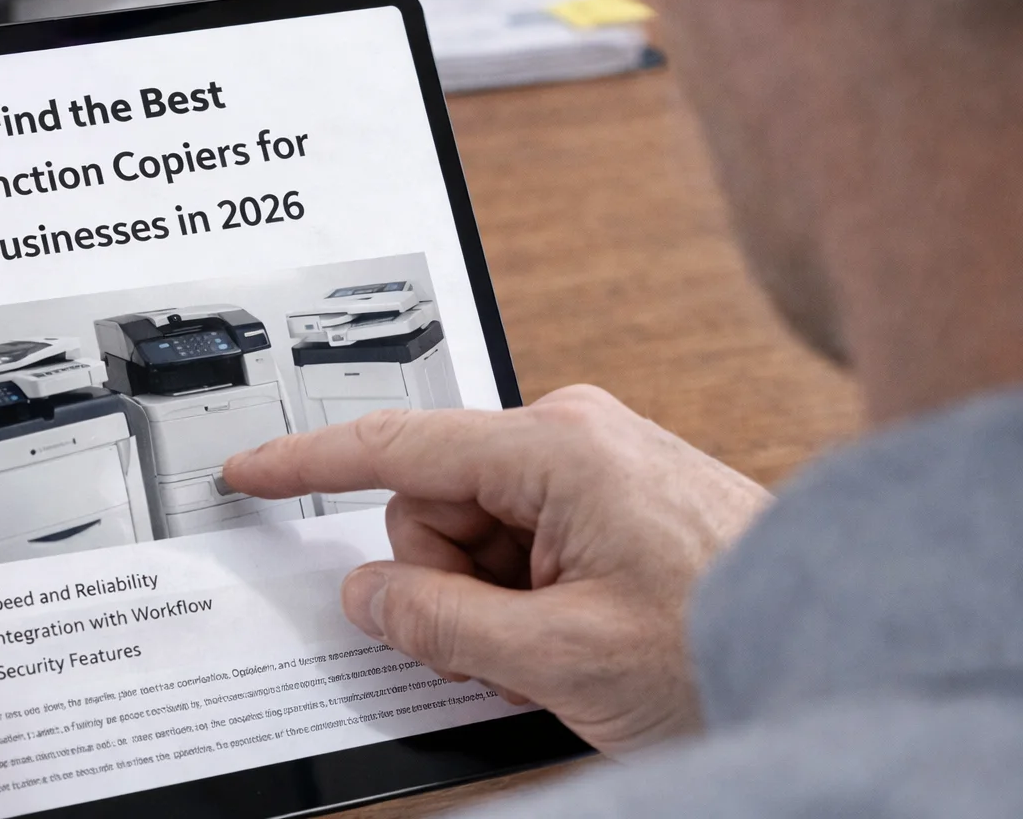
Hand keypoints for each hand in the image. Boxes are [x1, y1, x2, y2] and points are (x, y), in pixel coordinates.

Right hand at [224, 385, 772, 756]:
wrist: (839, 648)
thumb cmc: (729, 640)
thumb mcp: (560, 656)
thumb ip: (440, 621)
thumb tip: (368, 592)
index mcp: (556, 446)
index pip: (397, 446)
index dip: (308, 462)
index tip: (250, 470)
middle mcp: (571, 433)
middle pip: (434, 505)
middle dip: (448, 580)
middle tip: (511, 642)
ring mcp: (593, 461)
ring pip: (474, 529)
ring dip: (492, 597)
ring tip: (560, 642)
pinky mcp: (607, 492)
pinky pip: (519, 536)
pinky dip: (523, 590)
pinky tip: (576, 627)